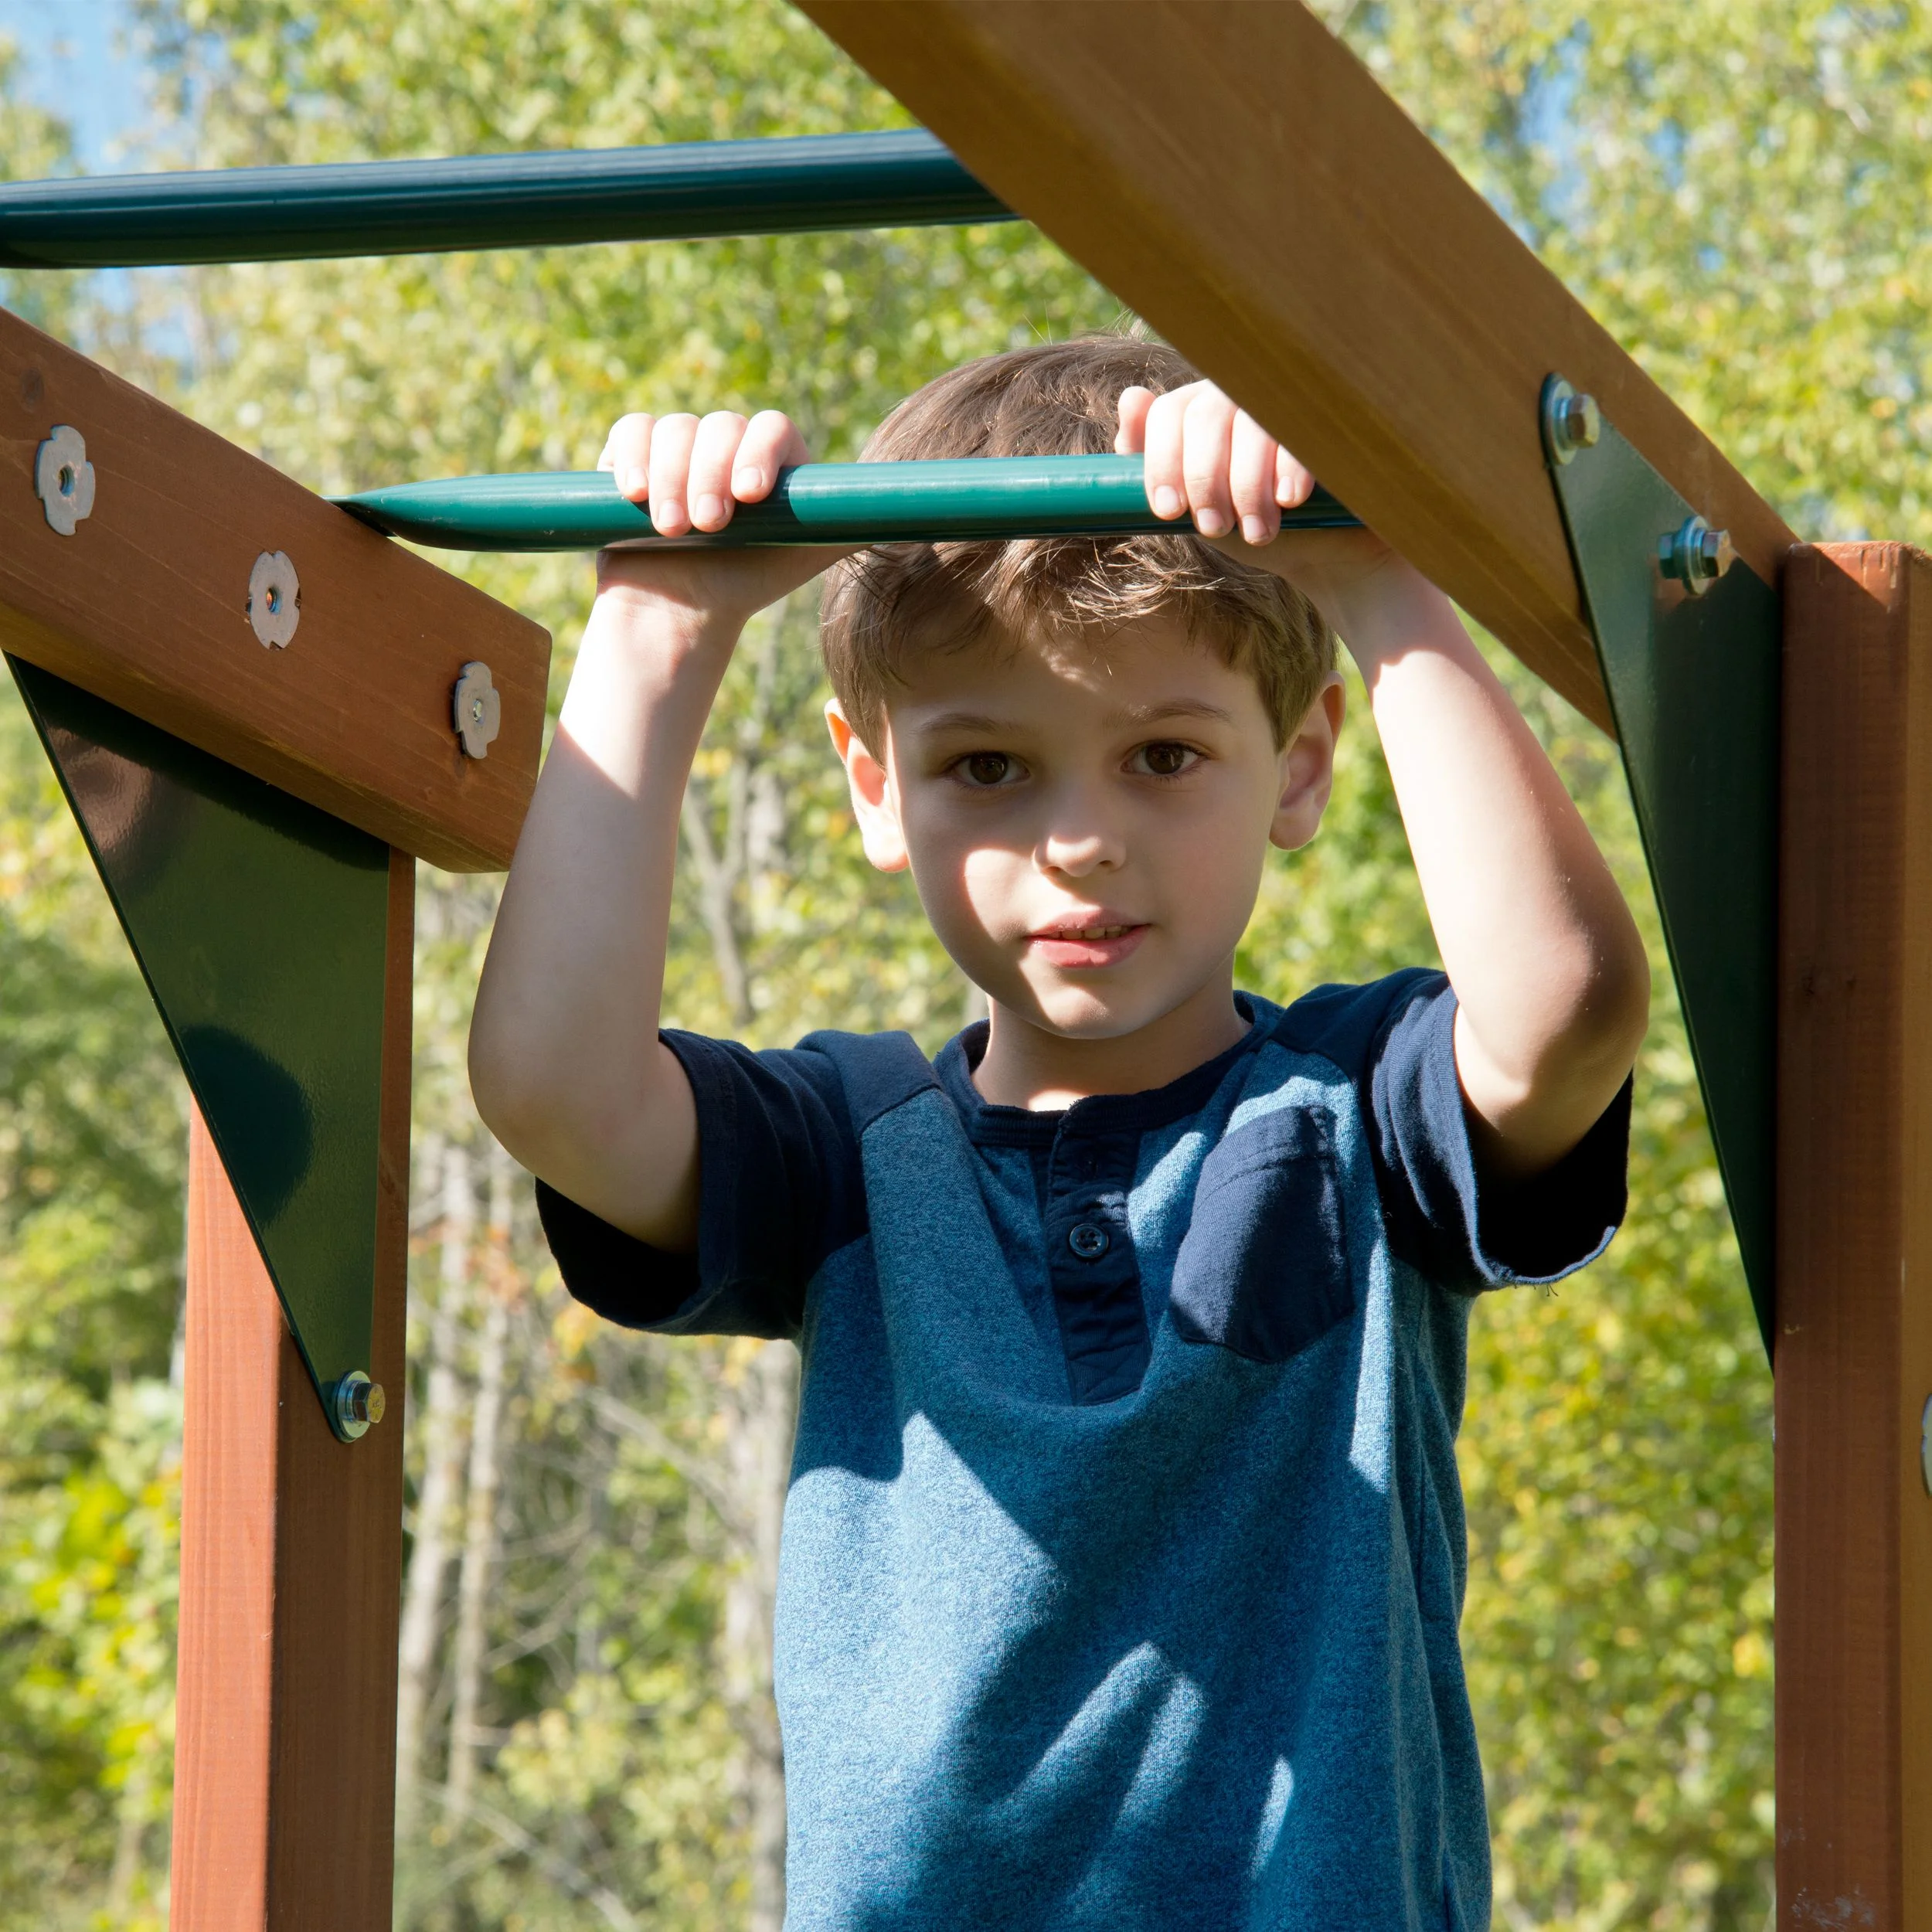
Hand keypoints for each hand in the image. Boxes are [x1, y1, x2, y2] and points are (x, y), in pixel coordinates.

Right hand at [594, 407, 846, 630]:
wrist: (682, 610)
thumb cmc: (748, 582)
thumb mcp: (808, 557)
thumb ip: (853, 528)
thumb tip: (924, 516)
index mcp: (774, 456)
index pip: (772, 429)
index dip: (761, 453)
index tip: (752, 496)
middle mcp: (728, 441)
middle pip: (720, 427)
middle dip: (710, 476)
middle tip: (707, 528)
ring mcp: (679, 444)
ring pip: (674, 429)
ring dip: (671, 478)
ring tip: (672, 528)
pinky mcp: (634, 452)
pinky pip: (631, 431)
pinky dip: (630, 457)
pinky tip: (632, 493)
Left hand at [1116, 381, 1398, 632]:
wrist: (1334, 552)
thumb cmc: (1260, 525)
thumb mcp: (1200, 508)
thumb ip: (1158, 465)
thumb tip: (1131, 398)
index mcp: (1208, 409)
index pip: (1170, 413)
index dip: (1161, 462)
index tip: (1169, 513)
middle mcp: (1247, 390)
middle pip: (1205, 415)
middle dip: (1203, 480)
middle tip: (1216, 530)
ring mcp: (1293, 394)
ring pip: (1250, 420)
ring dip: (1246, 483)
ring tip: (1258, 534)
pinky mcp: (1335, 409)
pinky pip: (1304, 422)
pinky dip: (1290, 464)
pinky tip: (1290, 500)